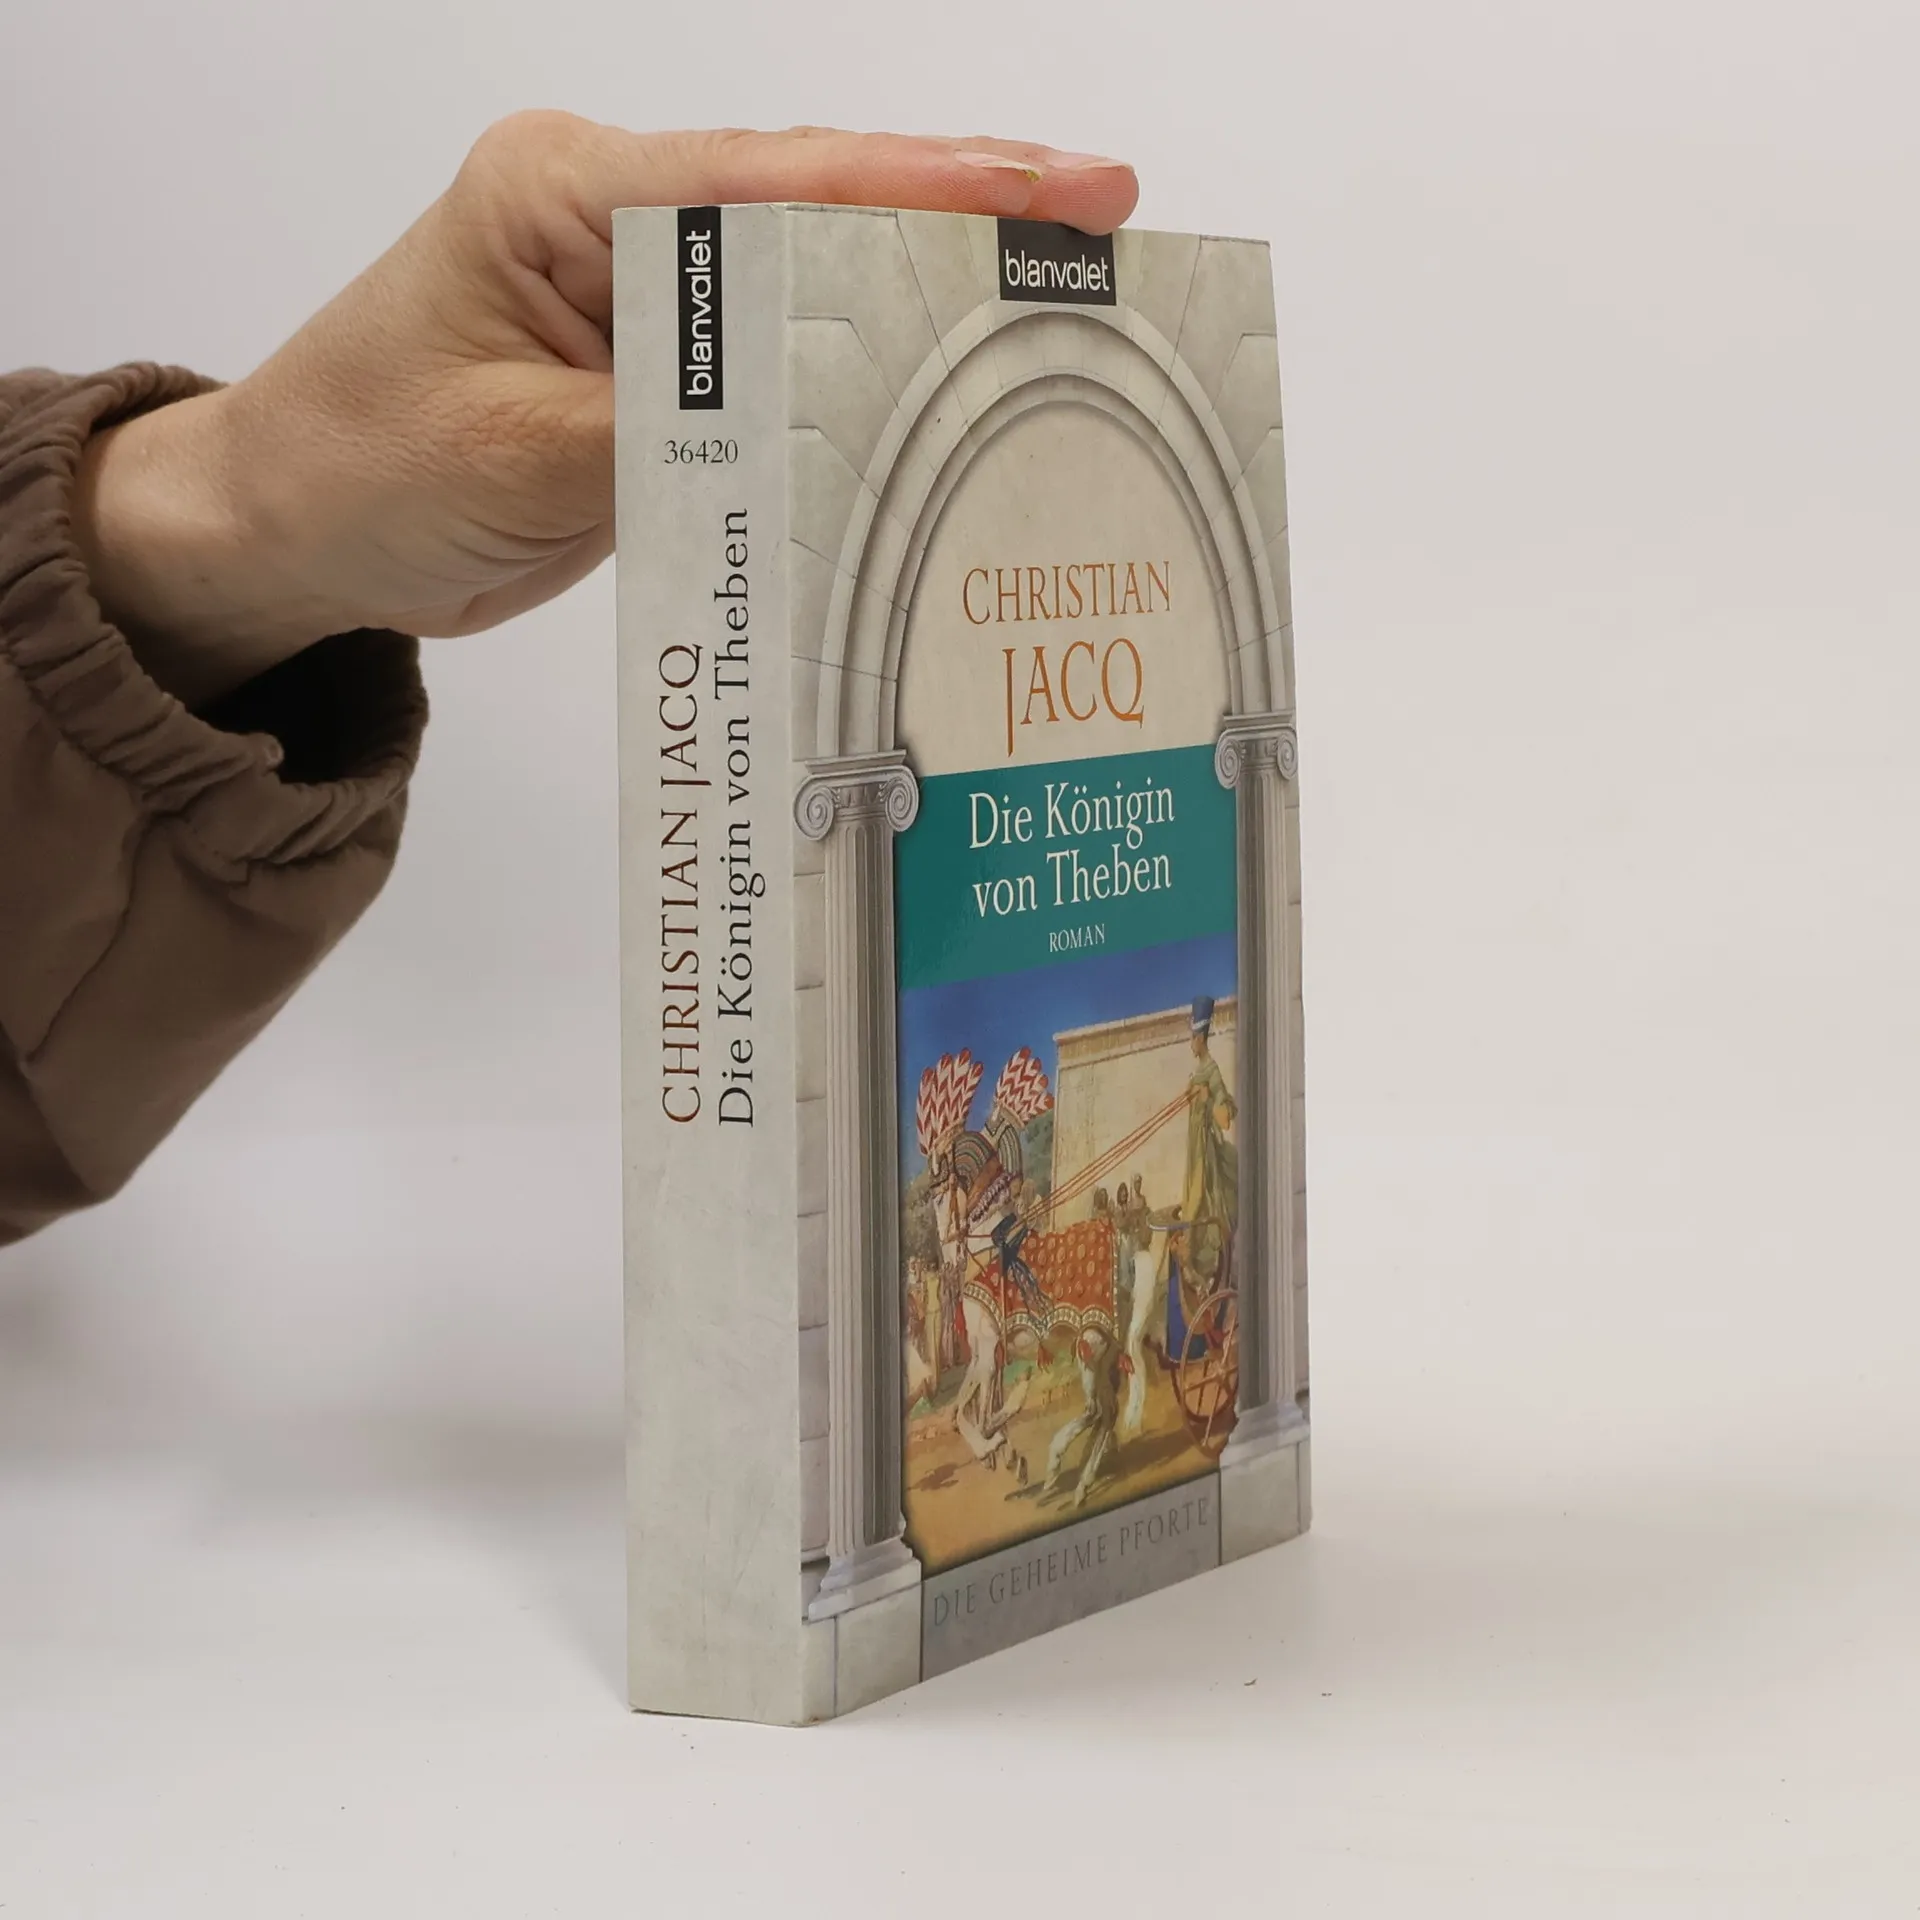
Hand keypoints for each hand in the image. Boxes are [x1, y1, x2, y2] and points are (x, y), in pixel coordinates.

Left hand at [71, 114, 1138, 705]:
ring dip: (925, 301)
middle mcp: (620, 228)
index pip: (770, 182)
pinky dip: (860, 391)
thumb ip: (663, 434)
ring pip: (811, 290)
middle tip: (1107, 227)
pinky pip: (780, 376)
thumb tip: (808, 428)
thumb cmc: (361, 467)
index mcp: (570, 196)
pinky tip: (946, 401)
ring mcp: (645, 305)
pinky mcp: (660, 382)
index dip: (920, 185)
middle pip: (816, 211)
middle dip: (960, 217)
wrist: (295, 530)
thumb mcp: (511, 457)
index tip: (1053, 187)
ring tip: (1062, 303)